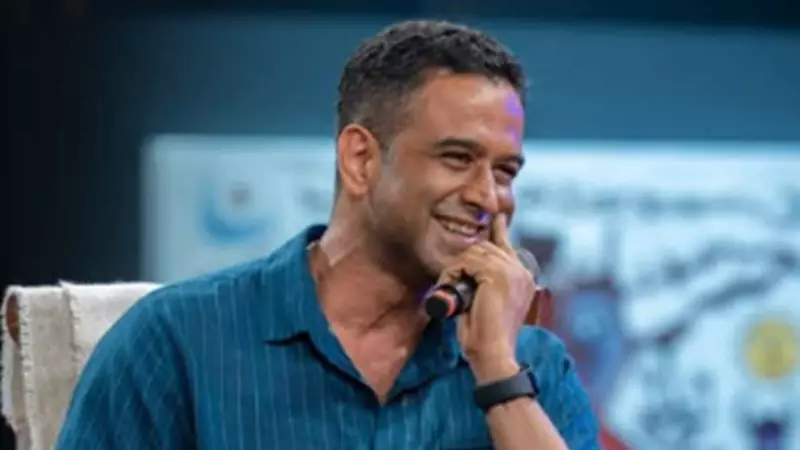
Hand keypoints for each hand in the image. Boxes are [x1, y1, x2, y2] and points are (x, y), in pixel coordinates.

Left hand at [437, 214, 535, 381]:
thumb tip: (468, 267)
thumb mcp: (487, 302)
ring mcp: (511, 271)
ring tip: (449, 290)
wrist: (493, 354)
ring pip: (473, 254)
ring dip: (455, 270)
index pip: (506, 245)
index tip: (497, 217)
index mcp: (523, 277)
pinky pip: (466, 262)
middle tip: (450, 283)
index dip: (498, 230)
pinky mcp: (498, 275)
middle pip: (483, 248)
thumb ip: (485, 282)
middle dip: (462, 262)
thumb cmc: (485, 335)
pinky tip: (451, 289)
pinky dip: (453, 274)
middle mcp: (520, 270)